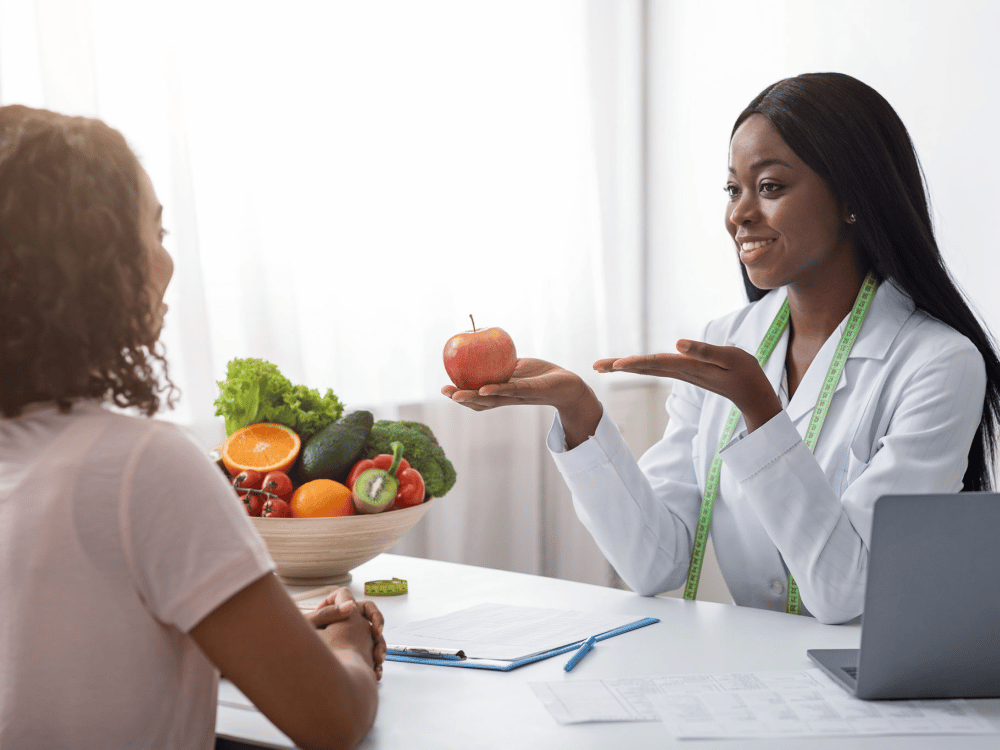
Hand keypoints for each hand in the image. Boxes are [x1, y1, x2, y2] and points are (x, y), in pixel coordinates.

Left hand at [306, 588, 386, 680]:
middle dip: (377, 622)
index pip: (348, 597)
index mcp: (335, 611)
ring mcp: (355, 639)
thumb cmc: (298, 644)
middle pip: (370, 615)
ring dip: (379, 647)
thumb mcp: (310, 627)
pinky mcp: (358, 656)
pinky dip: (375, 665)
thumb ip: (329, 614)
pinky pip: (372, 657)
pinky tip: (375, 672)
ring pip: (375, 638)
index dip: (351, 602)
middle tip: (377, 632)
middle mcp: (348, 623)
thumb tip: (350, 605)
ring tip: (378, 659)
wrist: (298, 666)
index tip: (354, 615)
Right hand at [442, 358, 588, 410]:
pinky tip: (484, 388)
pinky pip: (512, 390)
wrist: (568, 384)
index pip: (478, 398)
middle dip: (460, 398)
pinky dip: (497, 390)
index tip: (445, 388)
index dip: (461, 395)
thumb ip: (502, 364)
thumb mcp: (518, 368)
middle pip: (480, 402)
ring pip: (492, 399)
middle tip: (444, 391)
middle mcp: (508, 398)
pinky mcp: (532, 390)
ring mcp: (519, 396)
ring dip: (473, 398)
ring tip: (456, 395)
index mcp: (502, 394)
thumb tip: (483, 349)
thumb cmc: (542, 376)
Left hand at [596, 340, 781, 431]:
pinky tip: (629, 366)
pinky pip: (656, 368)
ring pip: (648, 369)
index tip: (615, 365)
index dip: (635, 362)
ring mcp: (682, 373)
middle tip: (594, 366)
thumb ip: (704, 351)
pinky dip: (640, 366)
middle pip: (644, 368)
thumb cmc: (746, 373)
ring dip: (625, 367)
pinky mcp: (686, 372)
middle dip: (619, 367)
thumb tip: (677, 343)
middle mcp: (681, 372)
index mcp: (689, 368)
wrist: (754, 394)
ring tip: (603, 366)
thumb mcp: (730, 358)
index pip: (656, 363)